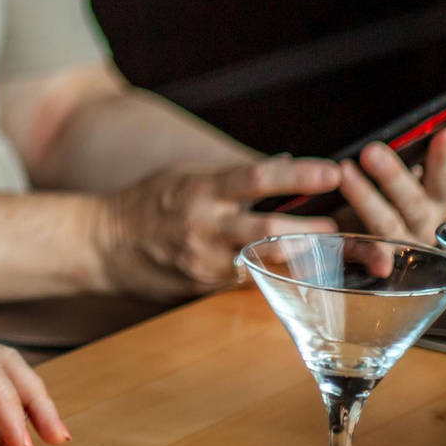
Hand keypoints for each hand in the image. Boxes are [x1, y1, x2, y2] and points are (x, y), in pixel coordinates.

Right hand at [95, 155, 341, 300]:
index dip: (298, 174)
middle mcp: (203, 224)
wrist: (102, 243)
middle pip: (266, 229)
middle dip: (310, 231)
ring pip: (261, 262)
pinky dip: (271, 275)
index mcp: (201, 188)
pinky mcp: (201, 284)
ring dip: (300, 260)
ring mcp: (202, 259)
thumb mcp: (187, 175)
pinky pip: (245, 280)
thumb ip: (233, 174)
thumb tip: (284, 161)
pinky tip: (299, 277)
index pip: (257, 176)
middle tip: (343, 231)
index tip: (333, 170)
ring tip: (332, 256)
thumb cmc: (149, 202)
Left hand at [333, 124, 445, 243]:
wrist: (365, 240)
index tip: (443, 131)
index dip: (442, 156)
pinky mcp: (374, 260)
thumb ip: (402, 164)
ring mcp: (402, 246)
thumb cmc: (385, 198)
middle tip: (370, 152)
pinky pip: (366, 254)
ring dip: (365, 198)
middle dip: (392, 176)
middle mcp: (424, 226)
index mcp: (436, 203)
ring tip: (344, 173)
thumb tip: (407, 132)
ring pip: (386, 225)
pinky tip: (350, 241)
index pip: (442, 178)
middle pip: (412, 201)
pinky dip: (363, 253)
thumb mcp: (397, 180)